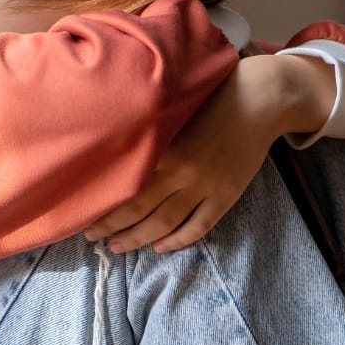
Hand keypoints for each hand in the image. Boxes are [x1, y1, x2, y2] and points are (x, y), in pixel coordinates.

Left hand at [83, 53, 336, 252]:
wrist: (262, 99)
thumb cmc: (212, 96)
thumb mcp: (174, 108)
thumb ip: (148, 129)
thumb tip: (113, 144)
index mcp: (164, 146)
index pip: (125, 183)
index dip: (102, 203)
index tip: (82, 212)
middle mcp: (182, 170)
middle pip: (139, 207)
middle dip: (111, 226)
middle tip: (91, 236)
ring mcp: (206, 185)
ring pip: (165, 222)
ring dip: (138, 238)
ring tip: (117, 248)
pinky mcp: (227, 195)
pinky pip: (199, 225)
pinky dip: (179, 240)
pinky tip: (161, 247)